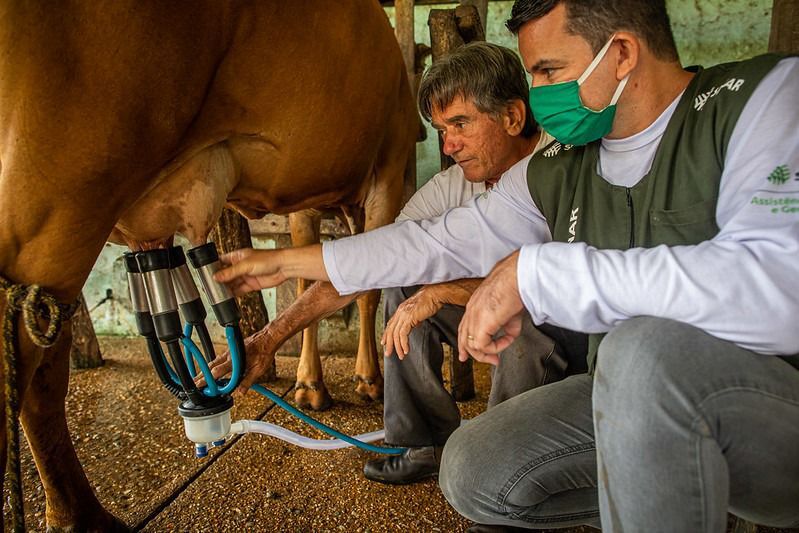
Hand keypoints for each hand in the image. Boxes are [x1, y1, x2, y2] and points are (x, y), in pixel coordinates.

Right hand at [196, 326, 277, 396]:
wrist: (267, 338)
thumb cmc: (264, 352)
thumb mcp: (259, 369)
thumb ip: (248, 381)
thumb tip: (241, 392)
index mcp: (235, 361)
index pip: (217, 372)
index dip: (208, 379)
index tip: (200, 386)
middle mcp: (229, 356)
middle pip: (211, 366)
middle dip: (201, 375)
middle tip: (193, 384)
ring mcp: (229, 352)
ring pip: (213, 362)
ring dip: (205, 370)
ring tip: (198, 379)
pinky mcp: (230, 351)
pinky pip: (218, 359)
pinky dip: (212, 365)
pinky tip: (210, 370)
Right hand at [214, 248, 285, 295]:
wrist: (283, 267)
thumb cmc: (268, 259)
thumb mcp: (245, 265)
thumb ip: (230, 272)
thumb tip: (217, 276)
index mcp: (237, 256)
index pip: (221, 261)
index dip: (214, 267)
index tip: (206, 275)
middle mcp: (240, 266)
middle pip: (226, 274)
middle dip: (219, 280)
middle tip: (210, 287)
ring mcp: (246, 275)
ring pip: (232, 283)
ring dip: (226, 288)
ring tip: (217, 294)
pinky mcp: (251, 284)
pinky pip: (240, 290)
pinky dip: (234, 294)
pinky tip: (228, 297)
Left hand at [382, 286, 442, 358]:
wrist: (435, 294)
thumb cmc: (430, 300)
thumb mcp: (419, 310)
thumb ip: (414, 318)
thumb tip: (414, 325)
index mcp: (401, 309)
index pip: (390, 324)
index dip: (386, 335)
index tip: (385, 343)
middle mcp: (400, 312)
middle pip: (390, 330)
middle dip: (389, 344)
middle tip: (388, 354)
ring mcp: (404, 315)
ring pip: (395, 334)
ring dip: (398, 347)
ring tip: (401, 355)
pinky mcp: (409, 318)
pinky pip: (403, 334)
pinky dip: (404, 344)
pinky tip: (406, 349)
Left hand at [457, 251, 524, 365]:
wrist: (516, 276)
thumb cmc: (515, 284)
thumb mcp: (510, 309)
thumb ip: (508, 325)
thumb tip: (510, 336)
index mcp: (475, 305)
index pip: (464, 328)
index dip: (467, 343)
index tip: (478, 352)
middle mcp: (471, 312)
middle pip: (464, 339)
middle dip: (474, 354)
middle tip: (490, 360)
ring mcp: (474, 317)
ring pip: (471, 345)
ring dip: (486, 353)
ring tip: (497, 357)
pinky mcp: (481, 324)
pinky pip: (483, 345)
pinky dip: (495, 348)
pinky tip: (506, 342)